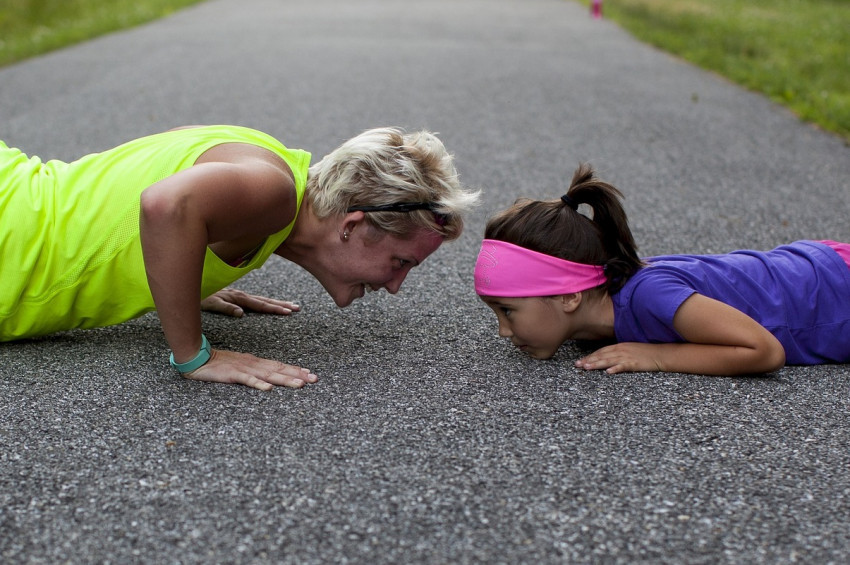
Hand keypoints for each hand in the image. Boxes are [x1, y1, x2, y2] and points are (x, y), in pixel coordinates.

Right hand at [183, 349, 317, 390]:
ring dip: (285, 379)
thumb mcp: (241, 367)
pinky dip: (258, 384)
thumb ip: (255, 371)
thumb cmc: (219, 364)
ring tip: (300, 385)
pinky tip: (268, 389)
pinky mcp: (233, 374)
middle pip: (279, 370)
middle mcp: (254, 364)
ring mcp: (244, 369)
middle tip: (315, 379)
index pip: (280, 366)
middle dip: (298, 374)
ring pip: (268, 375)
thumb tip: (270, 378)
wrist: (198, 358)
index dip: (296, 370)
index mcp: (256, 362)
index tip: (311, 374)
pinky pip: (248, 380)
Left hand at [201, 288, 299, 317]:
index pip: (260, 304)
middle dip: (281, 304)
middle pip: (265, 300)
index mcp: (237, 297)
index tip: (288, 312)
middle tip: (297, 308)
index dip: (274, 308)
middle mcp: (240, 295)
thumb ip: (225, 307)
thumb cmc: (198, 295)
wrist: (189, 284)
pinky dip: (265, 302)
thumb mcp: (209, 302)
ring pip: (261, 299)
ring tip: (290, 305)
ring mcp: (238, 295)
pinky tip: (271, 304)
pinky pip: (254, 299)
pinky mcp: (235, 296)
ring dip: (276, 302)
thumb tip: (242, 314)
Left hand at [575, 342, 663, 373]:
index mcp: (620, 346)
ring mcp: (627, 356)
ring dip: (597, 364)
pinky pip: (623, 366)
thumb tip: (607, 358)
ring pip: (609, 360)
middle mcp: (621, 350)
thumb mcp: (630, 350)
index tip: (580, 361)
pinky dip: (615, 369)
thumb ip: (619, 353)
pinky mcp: (634, 364)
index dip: (590, 356)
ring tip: (586, 368)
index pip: (601, 351)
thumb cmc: (646, 353)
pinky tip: (608, 372)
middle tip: (577, 365)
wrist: (662, 354)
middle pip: (602, 355)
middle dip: (589, 360)